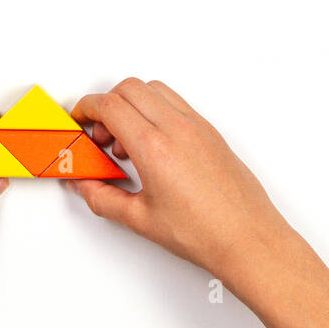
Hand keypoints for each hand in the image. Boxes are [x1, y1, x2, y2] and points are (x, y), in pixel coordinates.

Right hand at [69, 79, 328, 327]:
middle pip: (129, 89)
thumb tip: (85, 185)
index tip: (80, 120)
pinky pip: (175, 102)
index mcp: (155, 148)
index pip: (110, 105)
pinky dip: (155, 109)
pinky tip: (151, 141)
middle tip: (99, 135)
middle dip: (106, 104)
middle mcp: (177, 128)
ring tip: (126, 139)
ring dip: (132, 103)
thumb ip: (103, 198)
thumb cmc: (206, 233)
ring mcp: (197, 126)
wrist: (248, 239)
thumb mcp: (141, 220)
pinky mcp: (210, 131)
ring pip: (154, 89)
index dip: (86, 108)